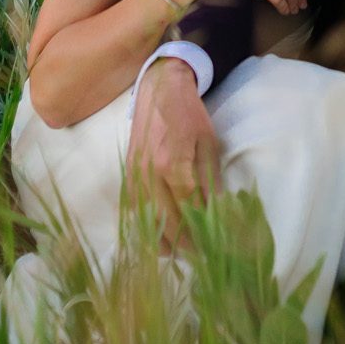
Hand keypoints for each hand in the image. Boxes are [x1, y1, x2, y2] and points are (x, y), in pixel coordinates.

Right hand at [129, 59, 220, 247]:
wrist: (159, 88)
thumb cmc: (189, 114)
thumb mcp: (209, 144)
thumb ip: (211, 181)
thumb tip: (217, 213)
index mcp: (173, 165)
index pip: (189, 211)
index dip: (201, 232)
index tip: (212, 246)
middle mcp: (149, 174)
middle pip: (164, 223)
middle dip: (183, 243)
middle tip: (199, 254)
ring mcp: (134, 175)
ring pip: (145, 221)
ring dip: (162, 240)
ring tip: (179, 251)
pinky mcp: (127, 174)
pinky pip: (134, 209)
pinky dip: (146, 226)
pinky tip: (159, 234)